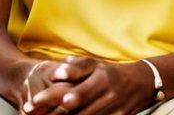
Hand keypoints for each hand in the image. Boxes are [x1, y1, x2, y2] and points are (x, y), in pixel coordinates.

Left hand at [26, 57, 154, 114]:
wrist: (140, 84)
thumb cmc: (109, 72)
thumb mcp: (94, 64)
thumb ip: (76, 66)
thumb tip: (57, 73)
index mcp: (100, 78)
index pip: (73, 90)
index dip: (52, 97)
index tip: (34, 101)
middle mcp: (107, 95)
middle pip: (77, 111)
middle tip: (33, 114)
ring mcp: (114, 110)